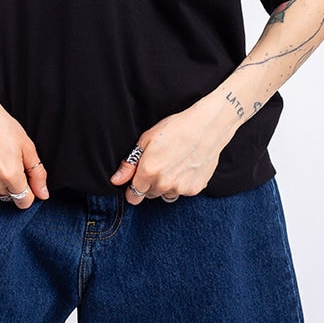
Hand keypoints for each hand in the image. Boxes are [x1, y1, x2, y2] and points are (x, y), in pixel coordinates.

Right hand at [0, 88, 47, 209]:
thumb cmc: (2, 126)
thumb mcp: (27, 147)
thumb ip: (37, 174)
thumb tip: (43, 195)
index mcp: (10, 174)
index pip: (24, 201)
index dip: (29, 193)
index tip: (27, 181)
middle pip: (10, 196)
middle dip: (14, 184)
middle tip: (10, 161)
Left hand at [109, 99, 231, 204]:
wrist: (207, 127)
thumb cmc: (176, 128)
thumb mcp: (146, 140)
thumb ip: (129, 164)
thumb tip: (116, 180)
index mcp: (148, 172)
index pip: (133, 196)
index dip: (133, 189)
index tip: (137, 182)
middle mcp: (164, 184)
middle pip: (149, 195)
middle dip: (150, 185)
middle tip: (159, 165)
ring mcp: (180, 188)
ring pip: (166, 194)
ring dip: (166, 185)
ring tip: (174, 165)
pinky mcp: (195, 189)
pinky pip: (182, 192)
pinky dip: (182, 183)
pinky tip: (186, 167)